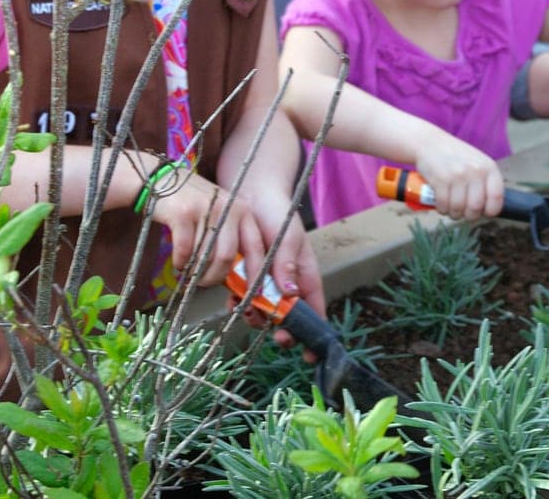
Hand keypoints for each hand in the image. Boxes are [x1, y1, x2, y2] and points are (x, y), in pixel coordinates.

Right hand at [150, 169, 264, 286]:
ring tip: (189, 273)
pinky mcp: (183, 213)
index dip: (255, 273)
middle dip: (215, 278)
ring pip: (205, 256)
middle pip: (227, 257)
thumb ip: (232, 239)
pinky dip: (181, 263)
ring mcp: (206, 209)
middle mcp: (228, 208)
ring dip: (195, 272)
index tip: (253, 293)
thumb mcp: (220, 215)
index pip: (256, 247)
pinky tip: (178, 262)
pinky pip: (185, 251)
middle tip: (204, 283)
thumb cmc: (193, 206)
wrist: (159, 180)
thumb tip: (239, 278)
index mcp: (242, 211)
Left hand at [242, 189, 324, 363]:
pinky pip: (243, 298)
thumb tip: (291, 294)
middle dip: (283, 330)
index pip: (315, 310)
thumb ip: (288, 264)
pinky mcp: (246, 276)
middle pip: (288, 318)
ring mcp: (266, 281)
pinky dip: (239, 303)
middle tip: (277, 336)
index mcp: (305, 276)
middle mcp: (287, 283)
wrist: (252, 194)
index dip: (315, 334)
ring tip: (250, 310)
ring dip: (257, 317)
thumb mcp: (288, 237)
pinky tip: (233, 299)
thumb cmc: (278, 214)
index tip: (312, 354)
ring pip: (264, 311)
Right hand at [413, 133, 504, 220]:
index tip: (484, 213)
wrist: (430, 143)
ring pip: (458, 208)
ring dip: (454, 214)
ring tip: (451, 210)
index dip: (491, 211)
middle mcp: (475, 171)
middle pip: (475, 207)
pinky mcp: (440, 180)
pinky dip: (442, 210)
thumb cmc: (455, 156)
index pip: (496, 197)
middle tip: (464, 214)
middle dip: (469, 216)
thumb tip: (488, 207)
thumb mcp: (477, 162)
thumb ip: (484, 181)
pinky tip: (442, 206)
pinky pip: (443, 205)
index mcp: (489, 167)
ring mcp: (457, 176)